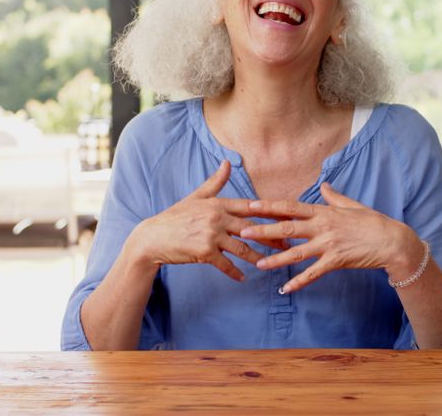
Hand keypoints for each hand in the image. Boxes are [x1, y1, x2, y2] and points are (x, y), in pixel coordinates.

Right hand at [125, 160, 286, 280]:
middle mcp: (217, 218)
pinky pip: (225, 264)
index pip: (250, 207)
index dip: (270, 211)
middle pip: (252, 228)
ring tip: (270, 264)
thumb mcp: (196, 197)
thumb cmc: (175, 217)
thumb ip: (215, 182)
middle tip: (288, 243)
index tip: (288, 216)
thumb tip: (227, 162)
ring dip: (257, 257)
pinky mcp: (204, 253)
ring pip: (242, 248)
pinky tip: (244, 278)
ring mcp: (211, 236)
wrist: (153, 238)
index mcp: (218, 204)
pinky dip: (235, 272)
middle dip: (271, 236)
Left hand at [239, 183, 422, 292]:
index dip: (270, 206)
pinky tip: (285, 288)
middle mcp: (323, 227)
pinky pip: (313, 273)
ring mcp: (328, 245)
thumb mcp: (352, 205)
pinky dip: (299, 281)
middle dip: (263, 230)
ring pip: (296, 253)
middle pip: (287, 229)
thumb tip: (324, 185)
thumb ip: (334, 197)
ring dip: (276, 258)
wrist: (392, 241)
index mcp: (324, 212)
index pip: (291, 207)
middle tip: (243, 231)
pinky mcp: (336, 261)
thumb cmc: (373, 222)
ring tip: (258, 263)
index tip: (251, 205)